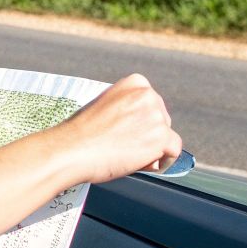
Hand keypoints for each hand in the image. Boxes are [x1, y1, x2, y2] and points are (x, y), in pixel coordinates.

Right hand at [63, 74, 183, 184]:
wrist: (72, 149)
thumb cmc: (81, 133)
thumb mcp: (105, 105)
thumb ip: (126, 108)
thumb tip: (139, 125)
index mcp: (135, 83)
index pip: (152, 104)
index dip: (141, 121)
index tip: (127, 131)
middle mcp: (148, 95)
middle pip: (162, 120)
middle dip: (148, 135)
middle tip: (124, 146)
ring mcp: (156, 116)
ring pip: (167, 137)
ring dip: (152, 149)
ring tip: (127, 155)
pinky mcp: (161, 138)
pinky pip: (174, 151)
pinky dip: (162, 161)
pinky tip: (142, 163)